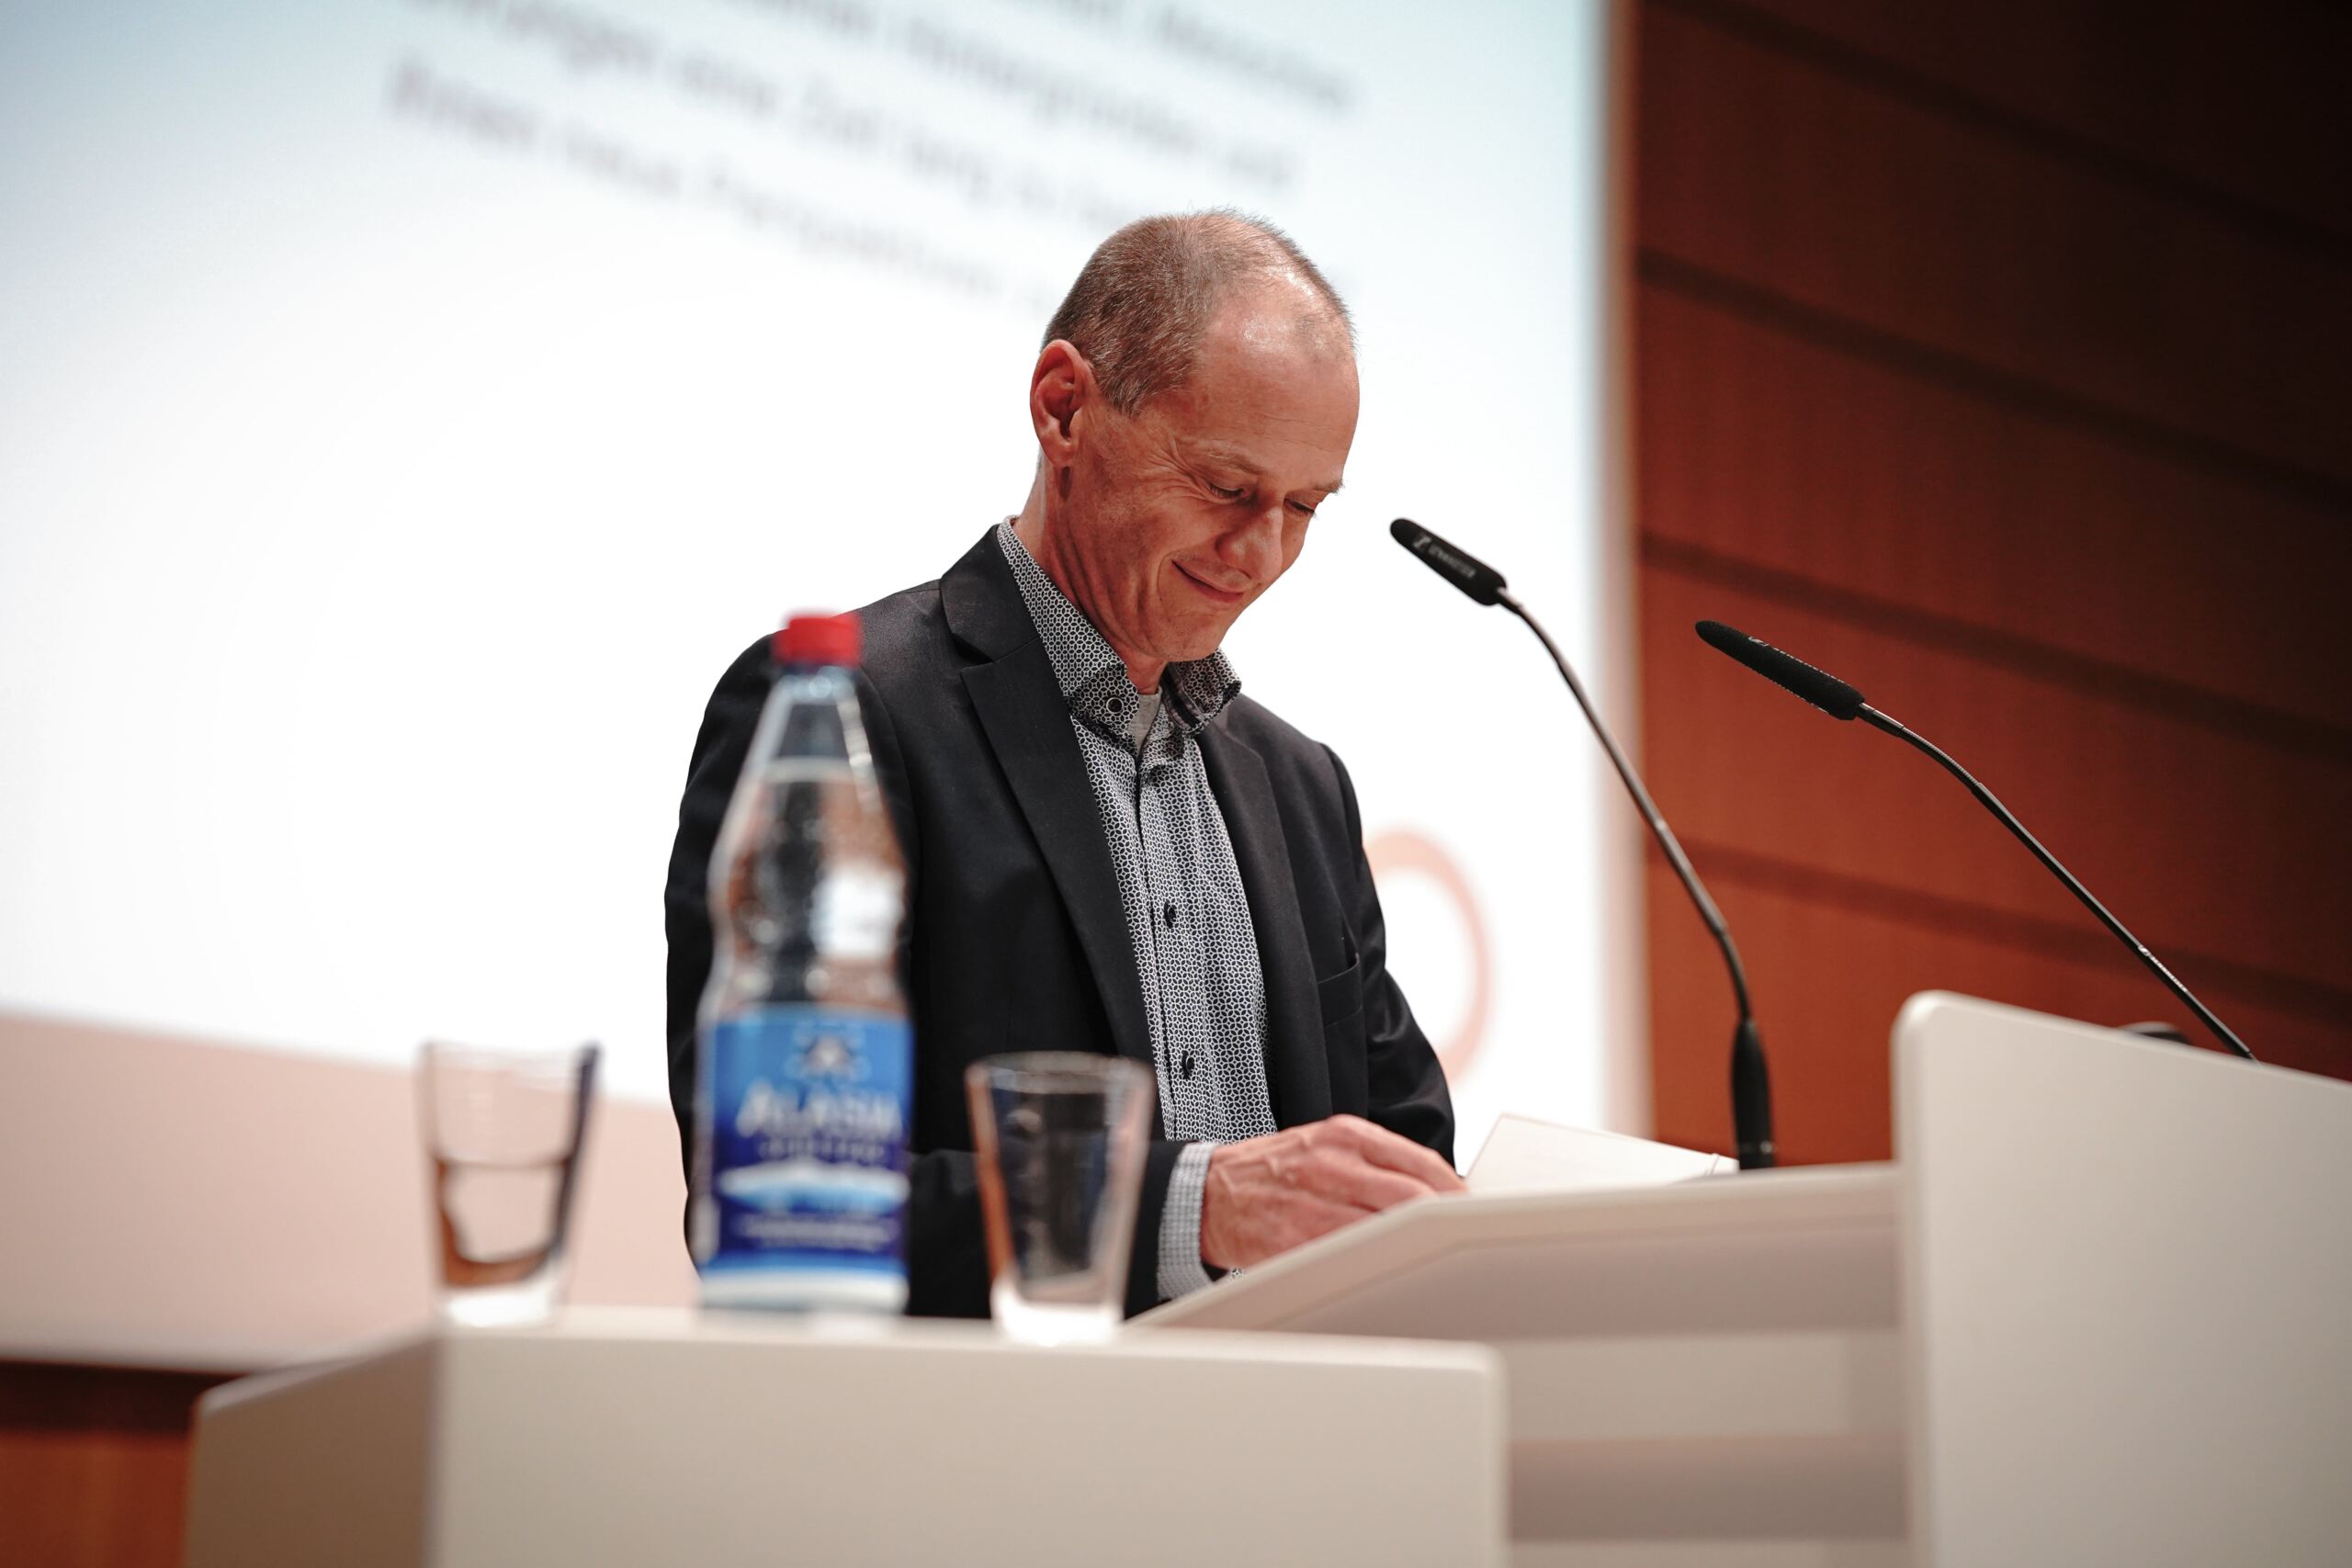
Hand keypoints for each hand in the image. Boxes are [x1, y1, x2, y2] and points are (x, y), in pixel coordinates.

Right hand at [1199, 1115, 1464, 1271]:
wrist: (1210, 1192)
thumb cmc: (1276, 1172)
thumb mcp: (1326, 1147)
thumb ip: (1377, 1164)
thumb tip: (1437, 1191)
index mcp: (1344, 1134)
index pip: (1420, 1162)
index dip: (1454, 1191)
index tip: (1473, 1210)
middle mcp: (1331, 1161)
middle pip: (1411, 1194)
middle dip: (1445, 1220)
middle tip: (1464, 1240)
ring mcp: (1312, 1200)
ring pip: (1385, 1225)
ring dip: (1416, 1244)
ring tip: (1433, 1256)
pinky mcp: (1294, 1237)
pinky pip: (1349, 1252)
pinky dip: (1375, 1261)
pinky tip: (1388, 1267)